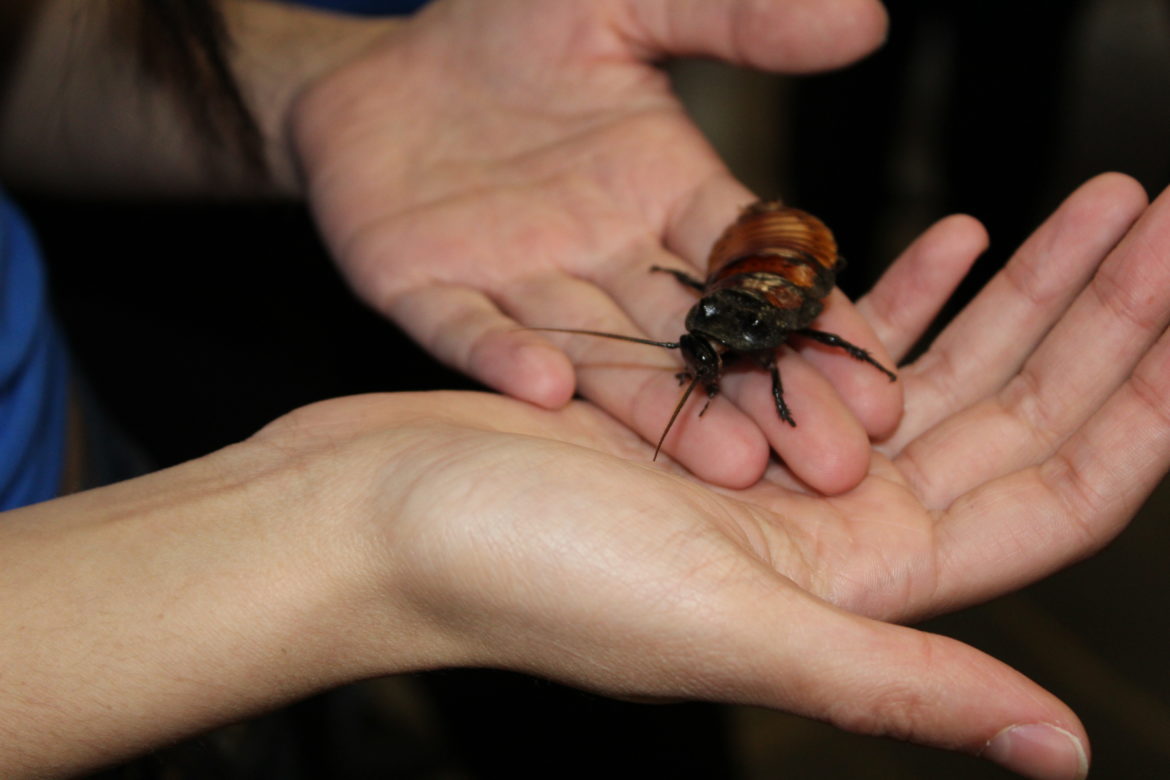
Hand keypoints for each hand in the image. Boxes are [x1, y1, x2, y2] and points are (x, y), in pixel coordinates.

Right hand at [262, 173, 1159, 779]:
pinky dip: (897, 290)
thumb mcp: (720, 629)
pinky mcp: (713, 415)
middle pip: (1007, 414)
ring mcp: (772, 468)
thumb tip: (1056, 751)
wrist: (374, 515)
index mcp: (850, 587)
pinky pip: (834, 345)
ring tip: (1086, 208)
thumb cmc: (517, 575)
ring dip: (1015, 289)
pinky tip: (943, 240)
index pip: (1047, 491)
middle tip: (1162, 216)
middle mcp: (826, 533)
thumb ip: (887, 684)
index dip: (1141, 401)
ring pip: (934, 370)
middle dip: (1096, 315)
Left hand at [290, 0, 895, 490]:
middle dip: (765, 394)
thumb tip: (867, 19)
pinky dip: (505, 357)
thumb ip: (736, 15)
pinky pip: (468, 330)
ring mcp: (516, 280)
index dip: (815, 317)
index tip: (879, 382)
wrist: (376, 62)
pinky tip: (548, 388)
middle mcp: (603, 253)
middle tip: (837, 469)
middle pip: (696, 333)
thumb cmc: (505, 25)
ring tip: (729, 466)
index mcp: (662, 191)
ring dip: (659, 404)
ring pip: (603, 351)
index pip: (754, 263)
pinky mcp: (426, 288)